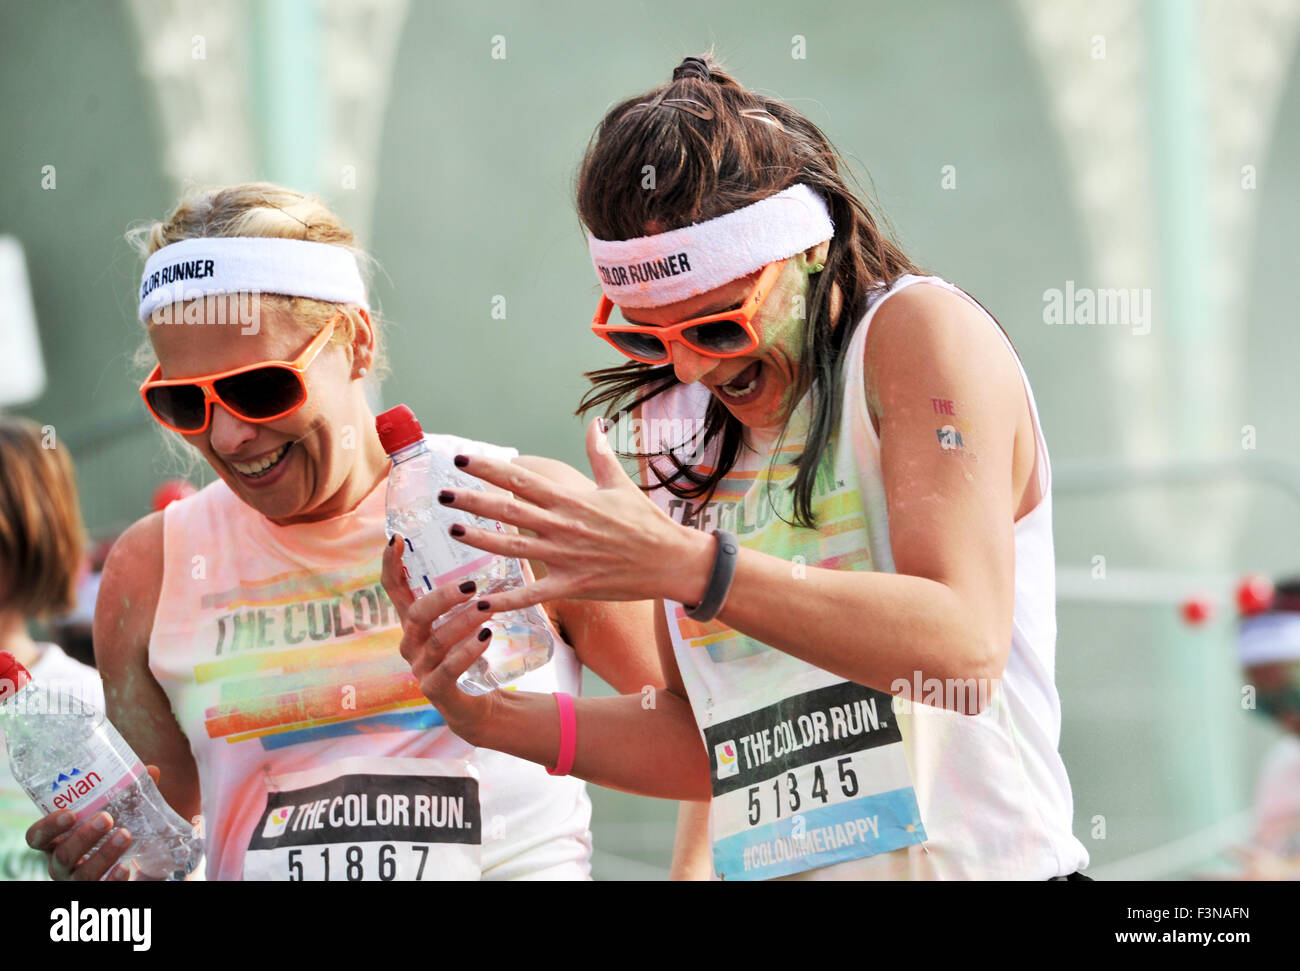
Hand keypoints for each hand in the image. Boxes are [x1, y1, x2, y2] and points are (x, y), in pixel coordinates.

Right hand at [26, 764, 160, 880]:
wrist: (138, 867)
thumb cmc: (116, 834)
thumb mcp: (120, 814)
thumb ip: (131, 795)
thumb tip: (151, 770)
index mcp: (58, 841)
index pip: (37, 837)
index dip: (48, 826)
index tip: (70, 813)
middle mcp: (62, 863)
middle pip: (62, 854)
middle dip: (84, 836)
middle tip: (107, 818)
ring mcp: (78, 881)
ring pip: (82, 874)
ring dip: (103, 854)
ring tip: (125, 835)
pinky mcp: (98, 891)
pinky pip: (101, 889)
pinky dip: (112, 879)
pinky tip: (125, 867)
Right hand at [381, 534, 502, 742]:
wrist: (479, 703)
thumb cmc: (473, 651)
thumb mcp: (468, 619)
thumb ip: (477, 590)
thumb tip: (504, 548)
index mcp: (415, 621)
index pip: (394, 589)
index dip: (391, 565)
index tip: (397, 539)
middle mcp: (411, 643)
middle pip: (415, 614)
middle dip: (441, 597)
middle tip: (470, 584)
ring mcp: (420, 668)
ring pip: (435, 640)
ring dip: (462, 622)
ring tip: (486, 609)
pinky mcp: (435, 690)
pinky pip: (448, 669)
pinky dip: (467, 652)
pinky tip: (485, 638)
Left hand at [435, 418, 713, 612]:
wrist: (673, 561)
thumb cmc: (648, 522)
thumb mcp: (621, 483)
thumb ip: (600, 453)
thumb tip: (595, 423)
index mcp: (572, 499)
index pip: (522, 480)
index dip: (489, 469)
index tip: (463, 460)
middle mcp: (564, 525)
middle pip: (509, 510)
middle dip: (473, 500)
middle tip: (442, 493)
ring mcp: (567, 557)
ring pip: (514, 548)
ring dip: (481, 540)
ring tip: (453, 529)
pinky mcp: (574, 585)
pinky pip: (535, 594)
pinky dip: (508, 600)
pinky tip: (482, 603)